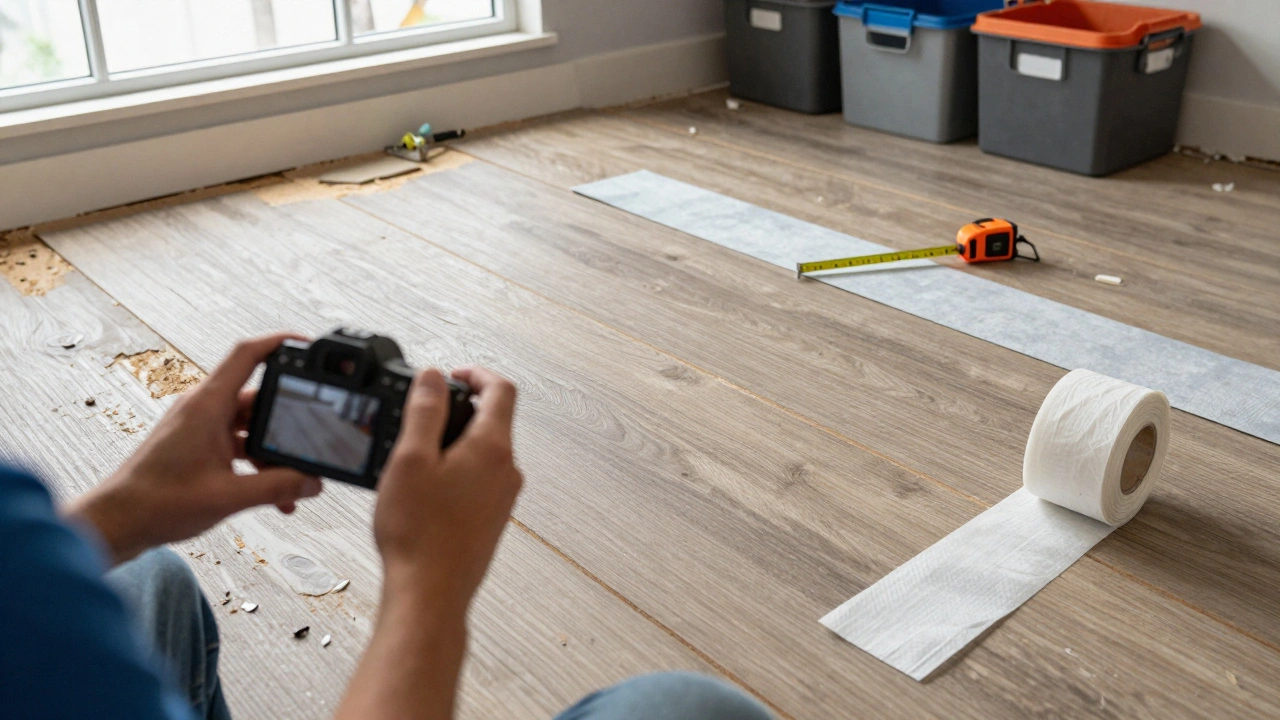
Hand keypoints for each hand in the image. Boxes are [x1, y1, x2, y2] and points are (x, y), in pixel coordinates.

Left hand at [66, 334, 322, 564]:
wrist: (118, 521)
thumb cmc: (156, 502)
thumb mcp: (229, 496)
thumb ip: (276, 487)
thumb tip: (311, 481)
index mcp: (207, 406)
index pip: (247, 355)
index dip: (279, 343)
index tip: (305, 344)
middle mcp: (202, 409)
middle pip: (256, 396)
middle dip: (284, 420)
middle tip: (307, 437)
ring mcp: (198, 425)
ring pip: (247, 425)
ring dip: (270, 449)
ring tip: (288, 478)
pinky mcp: (195, 443)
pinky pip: (236, 442)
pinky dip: (254, 461)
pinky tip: (268, 489)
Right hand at [374, 366, 521, 614]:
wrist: (430, 594)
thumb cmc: (419, 533)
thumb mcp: (410, 459)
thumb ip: (424, 411)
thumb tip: (434, 377)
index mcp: (492, 448)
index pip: (501, 389)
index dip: (476, 373)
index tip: (453, 374)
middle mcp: (507, 471)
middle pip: (494, 420)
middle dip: (460, 409)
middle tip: (424, 414)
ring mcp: (503, 497)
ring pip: (485, 452)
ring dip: (456, 441)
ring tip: (417, 455)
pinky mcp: (492, 519)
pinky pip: (479, 479)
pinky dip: (457, 470)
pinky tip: (425, 489)